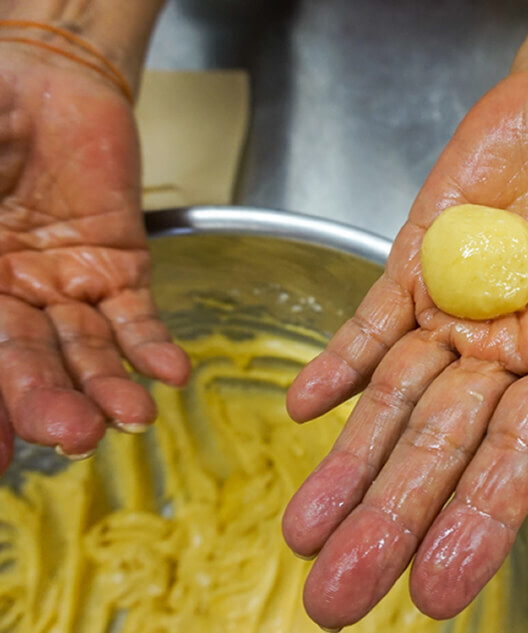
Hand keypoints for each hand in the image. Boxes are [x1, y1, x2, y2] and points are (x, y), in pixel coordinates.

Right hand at [0, 48, 188, 471]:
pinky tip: (170, 373)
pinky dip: (153, 345)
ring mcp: (65, 287)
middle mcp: (10, 301)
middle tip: (72, 437)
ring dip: (109, 386)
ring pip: (87, 350)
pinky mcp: (120, 267)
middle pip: (29, 364)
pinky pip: (137, 315)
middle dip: (50, 403)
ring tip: (131, 418)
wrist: (42, 80)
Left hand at [284, 63, 527, 627]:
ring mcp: (459, 314)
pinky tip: (308, 406)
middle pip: (443, 446)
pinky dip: (340, 363)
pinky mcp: (418, 267)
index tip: (437, 588)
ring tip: (305, 532)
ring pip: (396, 401)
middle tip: (338, 594)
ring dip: (351, 463)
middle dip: (392, 517)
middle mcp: (513, 354)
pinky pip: (373, 323)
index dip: (481, 518)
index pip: (524, 456)